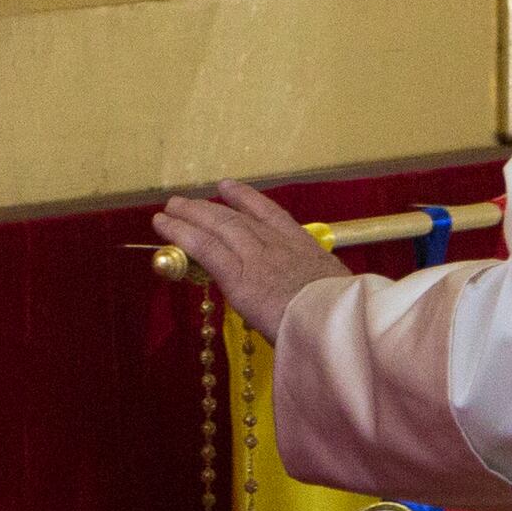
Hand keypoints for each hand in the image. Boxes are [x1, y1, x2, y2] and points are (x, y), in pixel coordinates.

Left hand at [154, 179, 353, 340]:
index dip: (247, 200)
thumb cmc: (346, 318)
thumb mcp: (340, 294)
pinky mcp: (238, 275)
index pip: (272, 216)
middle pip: (238, 219)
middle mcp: (279, 246)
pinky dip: (183, 235)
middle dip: (211, 209)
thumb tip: (316, 301)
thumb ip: (320, 291)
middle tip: (188, 201)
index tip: (229, 187)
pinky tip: (165, 226)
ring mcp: (257, 257)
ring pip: (218, 228)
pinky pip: (205, 249)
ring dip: (191, 216)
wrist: (339, 323)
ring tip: (170, 208)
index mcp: (306, 250)